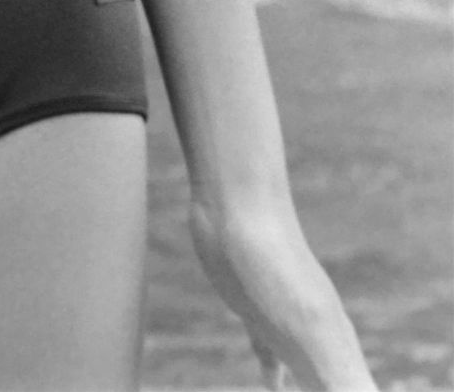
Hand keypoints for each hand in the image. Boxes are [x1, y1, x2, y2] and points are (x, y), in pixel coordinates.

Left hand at [189, 193, 376, 390]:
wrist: (236, 207)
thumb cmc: (272, 266)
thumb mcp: (312, 334)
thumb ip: (346, 385)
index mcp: (341, 362)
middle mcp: (325, 349)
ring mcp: (294, 332)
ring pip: (311, 387)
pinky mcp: (259, 318)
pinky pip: (273, 362)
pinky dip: (275, 382)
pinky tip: (271, 388)